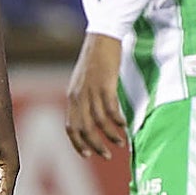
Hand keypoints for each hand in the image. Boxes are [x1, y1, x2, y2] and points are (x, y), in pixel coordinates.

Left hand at [65, 33, 125, 159]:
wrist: (101, 39)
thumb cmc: (96, 61)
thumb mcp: (85, 82)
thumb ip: (86, 99)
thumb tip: (92, 118)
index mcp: (72, 97)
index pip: (70, 127)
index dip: (78, 143)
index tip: (88, 155)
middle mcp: (78, 95)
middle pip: (84, 128)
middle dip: (95, 145)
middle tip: (107, 155)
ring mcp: (91, 90)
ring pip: (99, 121)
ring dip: (110, 135)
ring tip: (121, 143)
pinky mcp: (105, 84)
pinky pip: (111, 108)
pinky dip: (118, 120)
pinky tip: (125, 125)